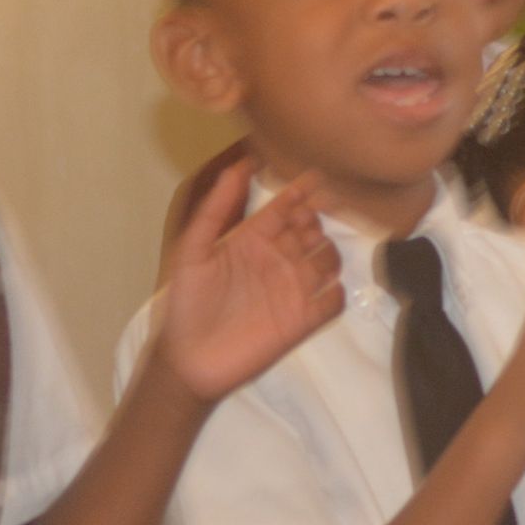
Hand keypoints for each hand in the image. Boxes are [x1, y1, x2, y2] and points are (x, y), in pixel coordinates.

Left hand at [153, 159, 343, 404]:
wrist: (188, 360)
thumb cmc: (187, 302)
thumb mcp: (194, 249)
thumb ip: (216, 208)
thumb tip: (239, 165)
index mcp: (253, 239)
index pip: (285, 207)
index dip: (300, 191)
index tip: (314, 178)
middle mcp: (277, 259)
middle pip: (312, 229)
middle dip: (317, 220)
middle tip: (309, 221)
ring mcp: (292, 290)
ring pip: (328, 260)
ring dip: (328, 252)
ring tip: (314, 255)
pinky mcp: (302, 322)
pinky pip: (332, 301)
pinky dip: (336, 292)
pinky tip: (325, 288)